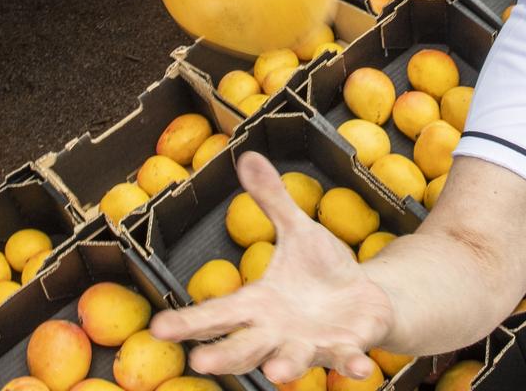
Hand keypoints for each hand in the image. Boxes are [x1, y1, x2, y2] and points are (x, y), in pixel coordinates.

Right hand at [149, 152, 394, 382]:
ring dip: (286, 367)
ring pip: (292, 359)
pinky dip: (352, 364)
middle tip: (201, 361)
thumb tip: (248, 156)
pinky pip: (347, 358)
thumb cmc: (323, 271)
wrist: (366, 299)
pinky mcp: (347, 347)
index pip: (218, 314)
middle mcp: (279, 332)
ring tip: (277, 373)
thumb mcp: (298, 231)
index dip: (189, 321)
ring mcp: (312, 344)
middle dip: (226, 354)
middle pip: (245, 346)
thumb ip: (272, 201)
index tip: (159, 327)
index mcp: (261, 304)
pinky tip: (362, 369)